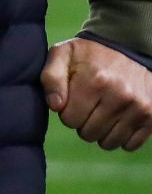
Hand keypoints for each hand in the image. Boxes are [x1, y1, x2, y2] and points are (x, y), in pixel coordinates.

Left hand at [41, 37, 151, 151]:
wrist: (128, 48)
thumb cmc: (89, 55)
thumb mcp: (63, 55)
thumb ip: (51, 78)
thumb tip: (55, 106)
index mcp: (95, 81)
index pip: (70, 120)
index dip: (67, 111)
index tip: (73, 98)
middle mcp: (120, 96)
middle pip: (88, 133)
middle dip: (83, 122)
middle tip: (88, 104)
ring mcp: (139, 108)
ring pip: (108, 143)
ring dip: (101, 131)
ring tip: (101, 111)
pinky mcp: (151, 118)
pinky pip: (129, 145)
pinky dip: (120, 136)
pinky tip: (117, 119)